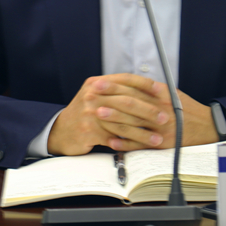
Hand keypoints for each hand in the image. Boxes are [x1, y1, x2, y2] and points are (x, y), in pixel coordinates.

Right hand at [47, 73, 170, 154]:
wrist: (60, 131)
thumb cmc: (85, 113)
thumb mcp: (96, 95)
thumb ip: (116, 90)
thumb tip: (147, 90)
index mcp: (97, 83)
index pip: (126, 79)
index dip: (145, 84)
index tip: (162, 90)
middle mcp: (92, 95)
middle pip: (127, 101)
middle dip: (149, 110)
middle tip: (164, 117)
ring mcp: (89, 113)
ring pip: (123, 122)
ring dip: (143, 131)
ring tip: (157, 137)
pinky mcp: (88, 131)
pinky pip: (115, 138)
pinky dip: (130, 143)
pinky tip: (141, 146)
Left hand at [90, 79, 219, 150]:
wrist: (206, 127)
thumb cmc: (186, 109)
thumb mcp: (171, 93)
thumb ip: (151, 90)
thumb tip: (127, 84)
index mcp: (162, 94)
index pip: (134, 87)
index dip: (115, 84)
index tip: (99, 82)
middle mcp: (161, 110)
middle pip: (131, 103)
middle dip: (109, 99)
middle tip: (91, 96)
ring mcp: (161, 128)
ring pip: (133, 123)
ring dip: (113, 119)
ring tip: (97, 114)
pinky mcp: (162, 144)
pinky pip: (139, 144)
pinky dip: (124, 143)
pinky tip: (111, 140)